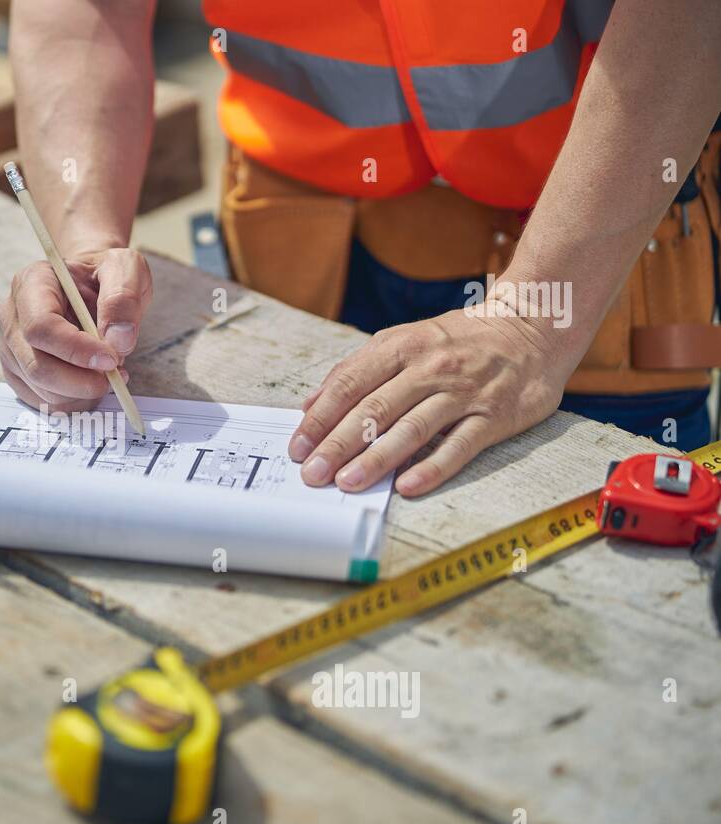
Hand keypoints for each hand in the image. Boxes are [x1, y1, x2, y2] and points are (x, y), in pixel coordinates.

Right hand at [0, 247, 151, 411]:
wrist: (90, 286)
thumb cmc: (102, 275)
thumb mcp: (125, 269)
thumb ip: (124, 298)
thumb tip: (118, 340)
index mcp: (32, 283)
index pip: (41, 326)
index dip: (76, 350)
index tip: (110, 359)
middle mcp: (12, 316)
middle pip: (37, 365)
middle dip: (80, 381)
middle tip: (114, 377)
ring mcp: (11, 347)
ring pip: (41, 388)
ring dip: (80, 392)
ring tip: (109, 373)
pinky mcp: (18, 371)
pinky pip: (42, 400)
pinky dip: (73, 400)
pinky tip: (92, 383)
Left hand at [288, 307, 569, 496]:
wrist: (535, 326)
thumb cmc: (460, 340)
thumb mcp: (405, 340)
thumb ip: (357, 370)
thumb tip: (311, 404)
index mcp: (403, 346)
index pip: (351, 383)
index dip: (321, 417)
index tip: (298, 446)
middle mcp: (431, 368)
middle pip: (375, 409)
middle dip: (338, 444)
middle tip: (312, 474)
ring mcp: (464, 392)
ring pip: (412, 429)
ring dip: (376, 458)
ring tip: (347, 483)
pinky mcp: (495, 416)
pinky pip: (460, 446)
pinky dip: (432, 468)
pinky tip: (406, 486)